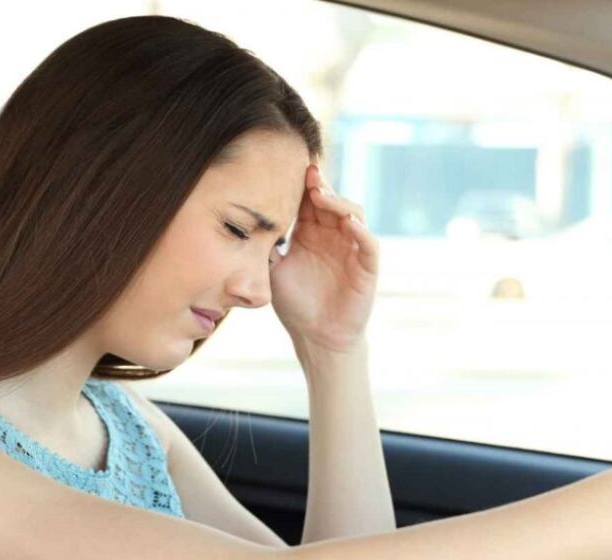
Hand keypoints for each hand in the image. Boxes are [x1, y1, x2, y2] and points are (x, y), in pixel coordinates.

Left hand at [271, 164, 378, 354]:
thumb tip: (243, 222)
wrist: (317, 338)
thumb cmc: (296, 306)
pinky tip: (347, 222)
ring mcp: (353, 249)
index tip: (288, 168)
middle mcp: (334, 236)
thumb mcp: (274, 270)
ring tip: (320, 195)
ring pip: (353, 213)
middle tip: (306, 173)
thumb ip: (265, 246)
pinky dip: (361, 230)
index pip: (309, 202)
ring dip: (338, 202)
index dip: (302, 185)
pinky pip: (368, 243)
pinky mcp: (367, 267)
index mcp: (311, 234)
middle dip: (319, 186)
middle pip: (331, 200)